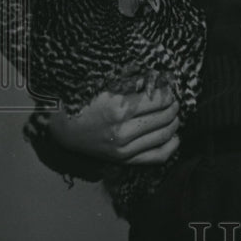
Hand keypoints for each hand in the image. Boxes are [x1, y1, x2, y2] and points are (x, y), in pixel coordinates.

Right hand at [47, 87, 180, 164]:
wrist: (65, 130)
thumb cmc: (86, 104)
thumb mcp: (106, 88)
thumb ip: (132, 83)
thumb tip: (158, 80)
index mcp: (118, 109)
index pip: (157, 100)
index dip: (168, 94)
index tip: (169, 90)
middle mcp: (123, 131)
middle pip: (164, 117)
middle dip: (173, 107)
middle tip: (174, 101)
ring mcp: (124, 148)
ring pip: (163, 135)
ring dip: (174, 123)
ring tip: (174, 114)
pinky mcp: (124, 160)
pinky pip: (156, 156)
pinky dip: (171, 146)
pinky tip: (175, 136)